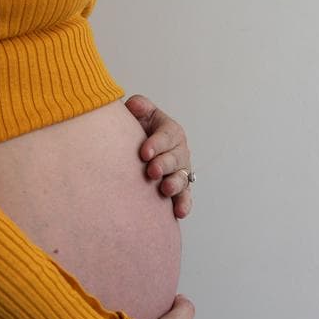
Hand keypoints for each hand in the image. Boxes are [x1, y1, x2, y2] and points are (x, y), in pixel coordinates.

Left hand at [125, 94, 193, 218]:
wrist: (135, 151)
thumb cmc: (137, 130)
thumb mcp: (139, 113)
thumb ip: (139, 106)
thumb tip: (134, 106)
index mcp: (170, 131)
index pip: (166, 135)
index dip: (156, 144)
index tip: (144, 152)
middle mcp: (179, 151)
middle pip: (175, 158)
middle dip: (164, 164)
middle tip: (152, 171)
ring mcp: (180, 172)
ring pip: (182, 178)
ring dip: (174, 184)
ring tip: (164, 189)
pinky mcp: (179, 190)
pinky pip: (185, 197)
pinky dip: (184, 205)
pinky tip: (179, 212)